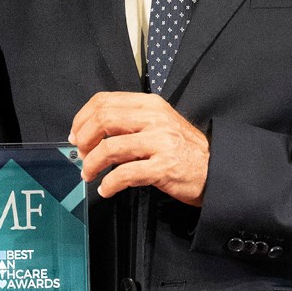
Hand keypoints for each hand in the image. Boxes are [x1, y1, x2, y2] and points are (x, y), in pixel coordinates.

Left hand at [69, 91, 209, 204]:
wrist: (215, 170)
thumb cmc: (183, 149)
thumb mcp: (159, 124)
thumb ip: (129, 123)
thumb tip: (91, 133)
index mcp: (150, 104)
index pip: (104, 101)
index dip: (82, 118)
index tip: (76, 134)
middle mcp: (154, 119)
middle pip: (103, 120)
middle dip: (84, 139)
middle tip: (80, 154)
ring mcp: (160, 142)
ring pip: (110, 147)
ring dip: (92, 164)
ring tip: (89, 174)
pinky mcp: (164, 167)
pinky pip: (125, 174)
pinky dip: (109, 184)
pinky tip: (106, 189)